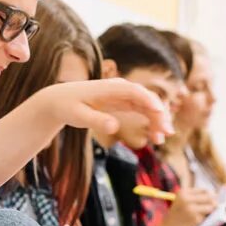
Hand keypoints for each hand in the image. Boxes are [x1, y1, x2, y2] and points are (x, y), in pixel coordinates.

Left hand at [37, 79, 172, 143]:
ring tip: (162, 138)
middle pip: (146, 98)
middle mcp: (120, 88)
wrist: (59, 100)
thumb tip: (114, 127)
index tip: (160, 113)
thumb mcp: (78, 116)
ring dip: (158, 120)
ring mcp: (124, 95)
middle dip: (159, 114)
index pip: (134, 91)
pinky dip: (150, 122)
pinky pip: (142, 111)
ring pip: (147, 106)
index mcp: (109, 87)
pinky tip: (155, 137)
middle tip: (166, 133)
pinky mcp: (124, 103)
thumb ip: (96, 120)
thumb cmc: (67, 106)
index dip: (149, 101)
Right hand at [160, 188, 216, 225]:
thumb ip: (195, 198)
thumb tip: (216, 197)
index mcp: (182, 192)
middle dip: (213, 203)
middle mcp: (186, 198)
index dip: (210, 198)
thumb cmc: (176, 218)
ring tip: (205, 217)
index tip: (210, 204)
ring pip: (212, 206)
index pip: (205, 191)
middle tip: (212, 211)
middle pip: (210, 196)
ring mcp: (190, 208)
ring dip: (211, 212)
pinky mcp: (195, 219)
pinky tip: (199, 223)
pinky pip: (209, 216)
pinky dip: (207, 220)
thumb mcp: (181, 203)